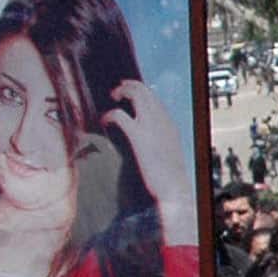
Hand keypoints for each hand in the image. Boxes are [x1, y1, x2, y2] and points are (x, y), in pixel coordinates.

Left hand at [103, 78, 199, 247]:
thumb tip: (149, 143)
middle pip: (144, 90)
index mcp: (169, 123)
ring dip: (121, 92)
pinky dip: (109, 114)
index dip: (140, 91)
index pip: (154, 98)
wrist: (173, 190)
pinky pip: (119, 114)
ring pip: (135, 93)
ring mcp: (151, 125)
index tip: (128, 94)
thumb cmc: (169, 178)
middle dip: (128, 86)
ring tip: (112, 99)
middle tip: (116, 93)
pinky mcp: (138, 135)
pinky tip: (104, 121)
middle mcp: (162, 119)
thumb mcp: (168, 155)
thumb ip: (159, 142)